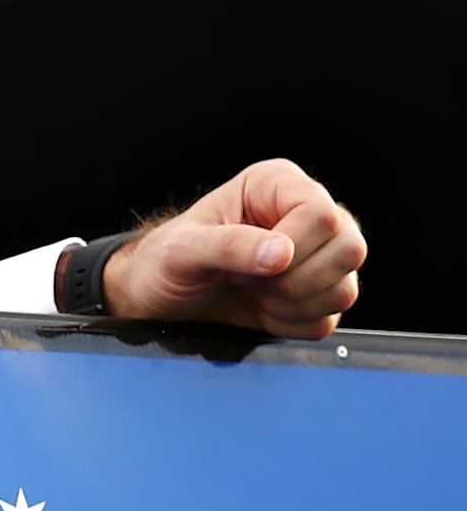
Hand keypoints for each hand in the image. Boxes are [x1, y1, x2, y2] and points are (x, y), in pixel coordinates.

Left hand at [102, 159, 365, 338]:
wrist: (161, 300)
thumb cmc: (164, 262)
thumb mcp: (182, 249)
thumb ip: (228, 246)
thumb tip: (281, 254)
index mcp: (277, 185)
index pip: (322, 215)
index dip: (292, 247)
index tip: (249, 263)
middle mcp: (307, 216)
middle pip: (349, 249)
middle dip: (293, 280)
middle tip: (246, 279)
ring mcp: (320, 257)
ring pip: (345, 289)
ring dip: (291, 304)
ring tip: (250, 291)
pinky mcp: (319, 295)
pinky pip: (329, 320)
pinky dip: (290, 324)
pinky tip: (261, 309)